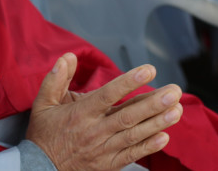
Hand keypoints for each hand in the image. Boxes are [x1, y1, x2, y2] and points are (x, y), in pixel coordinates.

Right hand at [26, 54, 182, 170]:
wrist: (41, 169)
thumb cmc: (44, 133)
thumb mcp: (42, 103)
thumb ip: (56, 78)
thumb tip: (68, 57)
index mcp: (80, 114)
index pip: (108, 95)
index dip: (129, 82)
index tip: (148, 70)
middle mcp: (94, 131)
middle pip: (128, 116)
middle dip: (154, 103)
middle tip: (175, 91)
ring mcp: (103, 150)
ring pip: (134, 134)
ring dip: (157, 122)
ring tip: (177, 110)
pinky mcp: (108, 164)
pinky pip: (131, 155)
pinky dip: (148, 147)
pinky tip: (164, 137)